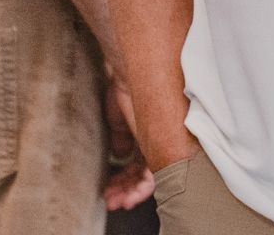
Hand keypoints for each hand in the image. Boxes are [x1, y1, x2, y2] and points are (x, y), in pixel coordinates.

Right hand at [102, 79, 154, 208]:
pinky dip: (141, 190)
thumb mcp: (119, 117)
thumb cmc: (126, 85)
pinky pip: (157, 176)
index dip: (124, 180)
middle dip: (126, 190)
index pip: (139, 165)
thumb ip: (121, 138)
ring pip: (150, 180)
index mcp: (147, 134)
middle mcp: (157, 140)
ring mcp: (162, 144)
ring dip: (131, 193)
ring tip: (114, 201)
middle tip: (111, 199)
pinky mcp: (164, 147)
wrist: (133, 72)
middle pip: (144, 175)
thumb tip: (120, 155)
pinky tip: (127, 197)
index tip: (109, 189)